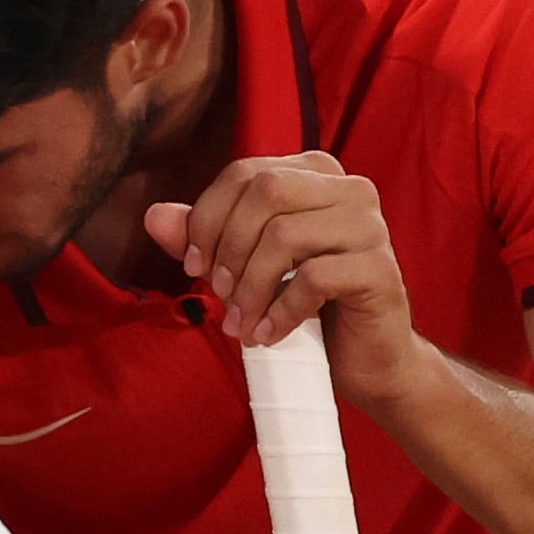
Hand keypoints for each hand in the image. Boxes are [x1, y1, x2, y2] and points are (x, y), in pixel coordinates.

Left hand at [151, 150, 427, 408]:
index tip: (195, 267)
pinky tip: (268, 334)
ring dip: (250, 288)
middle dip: (228, 248)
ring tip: (241, 324)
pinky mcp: (379, 269)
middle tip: (218, 295)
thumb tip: (153, 216)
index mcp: (315, 174)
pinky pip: (313, 279)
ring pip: (285, 235)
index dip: (207, 218)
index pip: (245, 173)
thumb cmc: (305, 307)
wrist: (365, 360)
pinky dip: (280, 312)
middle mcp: (349, 189)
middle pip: (265, 193)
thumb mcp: (246, 268)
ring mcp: (370, 226)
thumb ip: (205, 238)